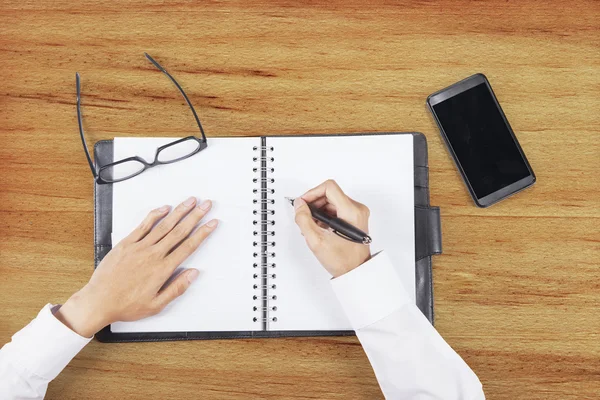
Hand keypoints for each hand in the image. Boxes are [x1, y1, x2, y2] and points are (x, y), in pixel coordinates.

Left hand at [55, 196, 217, 337]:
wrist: (98, 301)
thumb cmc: (126, 305)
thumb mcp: (156, 305)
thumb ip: (176, 288)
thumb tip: (193, 274)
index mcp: (162, 270)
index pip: (188, 246)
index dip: (202, 233)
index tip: (212, 223)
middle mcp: (153, 255)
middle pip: (179, 231)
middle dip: (195, 216)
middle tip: (206, 205)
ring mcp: (139, 247)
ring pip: (164, 225)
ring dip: (179, 211)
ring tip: (191, 201)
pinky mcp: (126, 244)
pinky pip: (143, 225)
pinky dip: (155, 215)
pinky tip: (164, 208)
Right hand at [294, 180, 370, 277]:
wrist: (356, 271)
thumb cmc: (343, 260)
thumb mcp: (317, 241)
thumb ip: (304, 220)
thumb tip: (299, 205)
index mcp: (351, 212)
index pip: (329, 187)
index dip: (312, 193)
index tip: (304, 203)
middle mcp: (357, 209)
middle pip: (330, 194)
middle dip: (314, 204)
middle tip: (305, 216)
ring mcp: (357, 213)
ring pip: (332, 201)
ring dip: (319, 210)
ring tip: (312, 225)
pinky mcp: (355, 218)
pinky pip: (337, 209)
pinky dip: (325, 215)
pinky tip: (320, 227)